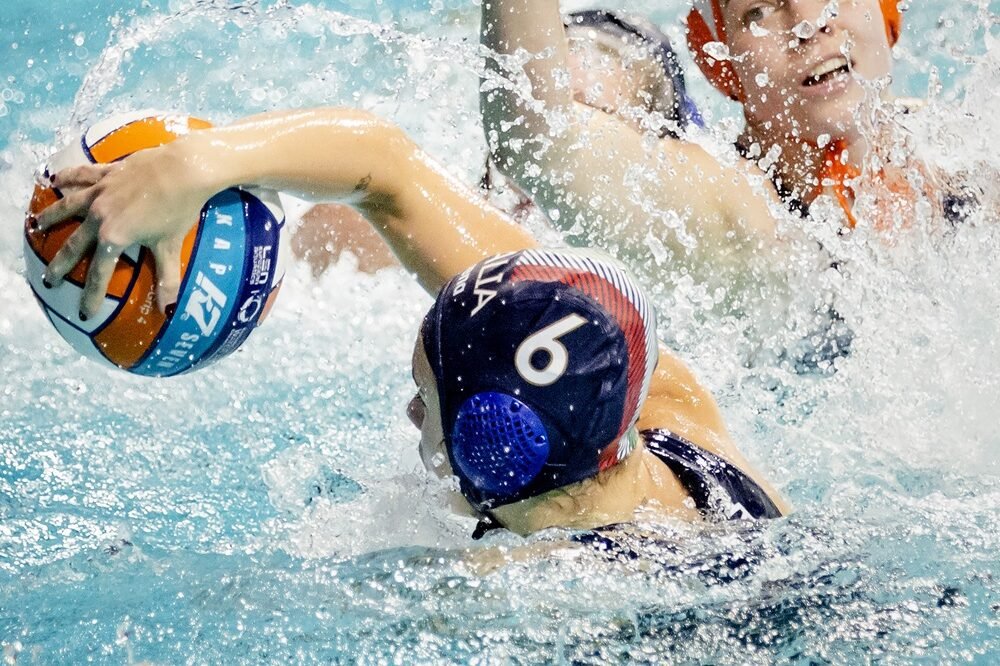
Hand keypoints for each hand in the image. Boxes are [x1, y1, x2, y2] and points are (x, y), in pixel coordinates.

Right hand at [34, 141, 215, 318]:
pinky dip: (68, 176)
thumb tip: (169, 310)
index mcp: (114, 237)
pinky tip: (56, 179)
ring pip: (68, 207)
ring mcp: (101, 192)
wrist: (185, 169)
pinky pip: (82, 175)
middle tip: (48, 280)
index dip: (91, 296)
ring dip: (51, 217)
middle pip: (74, 245)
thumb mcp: (170, 246)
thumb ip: (167, 279)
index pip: (99, 274)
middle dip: (60, 265)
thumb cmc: (179, 210)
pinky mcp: (108, 173)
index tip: (83, 313)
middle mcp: (100, 216)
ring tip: (36, 226)